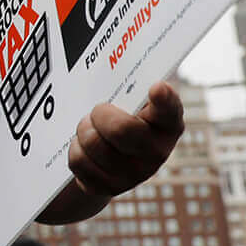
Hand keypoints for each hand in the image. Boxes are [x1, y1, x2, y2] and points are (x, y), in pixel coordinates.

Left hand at [66, 80, 184, 200]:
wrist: (110, 158)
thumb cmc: (124, 116)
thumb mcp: (133, 100)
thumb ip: (134, 84)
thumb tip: (116, 58)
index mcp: (168, 123)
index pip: (170, 110)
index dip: (164, 100)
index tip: (156, 87)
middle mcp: (158, 152)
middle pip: (121, 129)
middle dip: (100, 114)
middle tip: (98, 110)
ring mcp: (135, 174)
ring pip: (93, 144)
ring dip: (84, 130)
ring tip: (90, 128)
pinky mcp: (109, 188)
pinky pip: (78, 161)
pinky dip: (75, 149)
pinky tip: (85, 147)